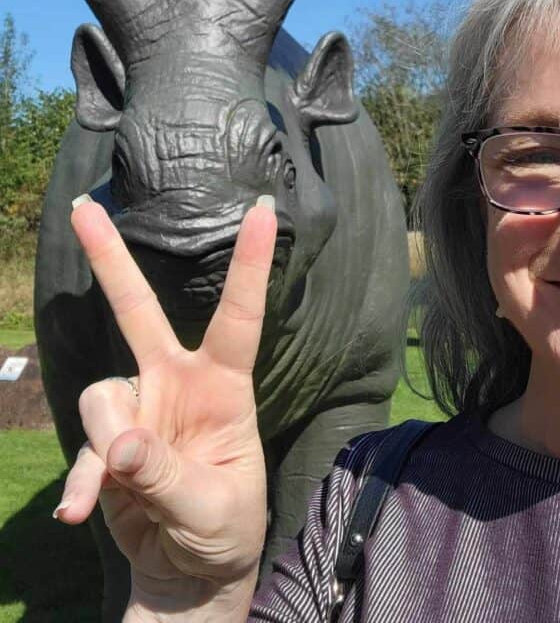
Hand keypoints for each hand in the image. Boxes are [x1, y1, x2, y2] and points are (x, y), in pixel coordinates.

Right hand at [57, 198, 276, 616]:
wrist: (190, 571)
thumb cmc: (225, 527)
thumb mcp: (214, 509)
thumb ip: (168, 478)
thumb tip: (119, 444)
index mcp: (225, 387)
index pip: (239, 318)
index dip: (249, 264)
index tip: (260, 209)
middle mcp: (177, 384)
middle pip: (140, 311)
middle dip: (111, 259)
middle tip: (83, 207)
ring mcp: (139, 409)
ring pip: (103, 396)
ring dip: (106, 445)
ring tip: (123, 488)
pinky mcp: (108, 442)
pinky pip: (85, 447)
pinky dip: (82, 480)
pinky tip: (80, 513)